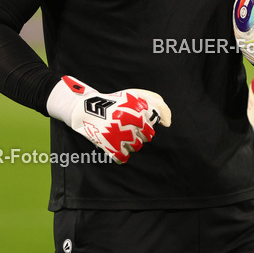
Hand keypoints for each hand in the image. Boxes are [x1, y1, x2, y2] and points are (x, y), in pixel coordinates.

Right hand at [48, 76, 170, 163]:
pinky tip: (114, 143)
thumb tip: (167, 123)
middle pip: (147, 137)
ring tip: (118, 133)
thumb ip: (157, 104)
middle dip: (138, 133)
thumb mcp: (136, 94)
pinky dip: (119, 153)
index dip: (145, 122)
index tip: (134, 118)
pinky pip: (123, 157)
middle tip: (125, 126)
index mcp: (139, 107)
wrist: (86, 109)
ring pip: (136, 148)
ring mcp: (120, 134)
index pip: (155, 122)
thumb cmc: (115, 102)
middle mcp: (131, 121)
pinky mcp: (110, 146)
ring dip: (129, 143)